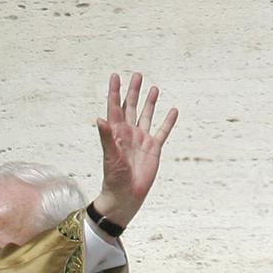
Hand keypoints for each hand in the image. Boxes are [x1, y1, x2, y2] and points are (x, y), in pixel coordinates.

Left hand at [92, 72, 177, 229]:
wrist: (125, 196)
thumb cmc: (114, 178)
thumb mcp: (110, 156)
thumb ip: (106, 137)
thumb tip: (100, 118)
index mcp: (116, 133)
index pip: (115, 107)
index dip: (115, 91)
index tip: (115, 75)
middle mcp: (129, 133)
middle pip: (131, 107)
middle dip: (133, 91)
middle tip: (137, 75)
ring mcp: (142, 140)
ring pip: (146, 116)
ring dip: (149, 102)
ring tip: (154, 88)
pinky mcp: (153, 149)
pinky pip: (162, 132)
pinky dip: (168, 121)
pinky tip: (173, 110)